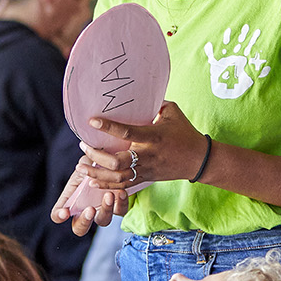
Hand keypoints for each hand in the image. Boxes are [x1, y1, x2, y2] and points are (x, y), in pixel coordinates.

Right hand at [50, 161, 127, 235]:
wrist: (114, 160)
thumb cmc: (94, 164)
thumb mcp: (84, 166)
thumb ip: (82, 170)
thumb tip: (82, 169)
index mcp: (71, 202)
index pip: (58, 215)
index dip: (59, 216)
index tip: (64, 212)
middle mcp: (85, 211)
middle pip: (80, 228)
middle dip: (84, 221)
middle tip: (90, 209)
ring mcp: (102, 212)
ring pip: (103, 220)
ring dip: (105, 210)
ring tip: (109, 195)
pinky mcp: (118, 208)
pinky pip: (120, 211)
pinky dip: (121, 203)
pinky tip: (121, 193)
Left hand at [79, 102, 207, 188]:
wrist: (199, 160)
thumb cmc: (185, 132)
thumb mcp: (172, 112)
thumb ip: (155, 104)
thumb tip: (138, 95)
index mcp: (154, 136)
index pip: (127, 132)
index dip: (108, 127)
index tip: (92, 121)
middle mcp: (148, 155)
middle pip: (118, 162)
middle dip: (97, 156)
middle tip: (84, 146)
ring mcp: (146, 170)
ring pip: (118, 177)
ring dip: (97, 173)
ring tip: (81, 166)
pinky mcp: (146, 179)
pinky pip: (123, 186)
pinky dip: (106, 185)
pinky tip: (92, 180)